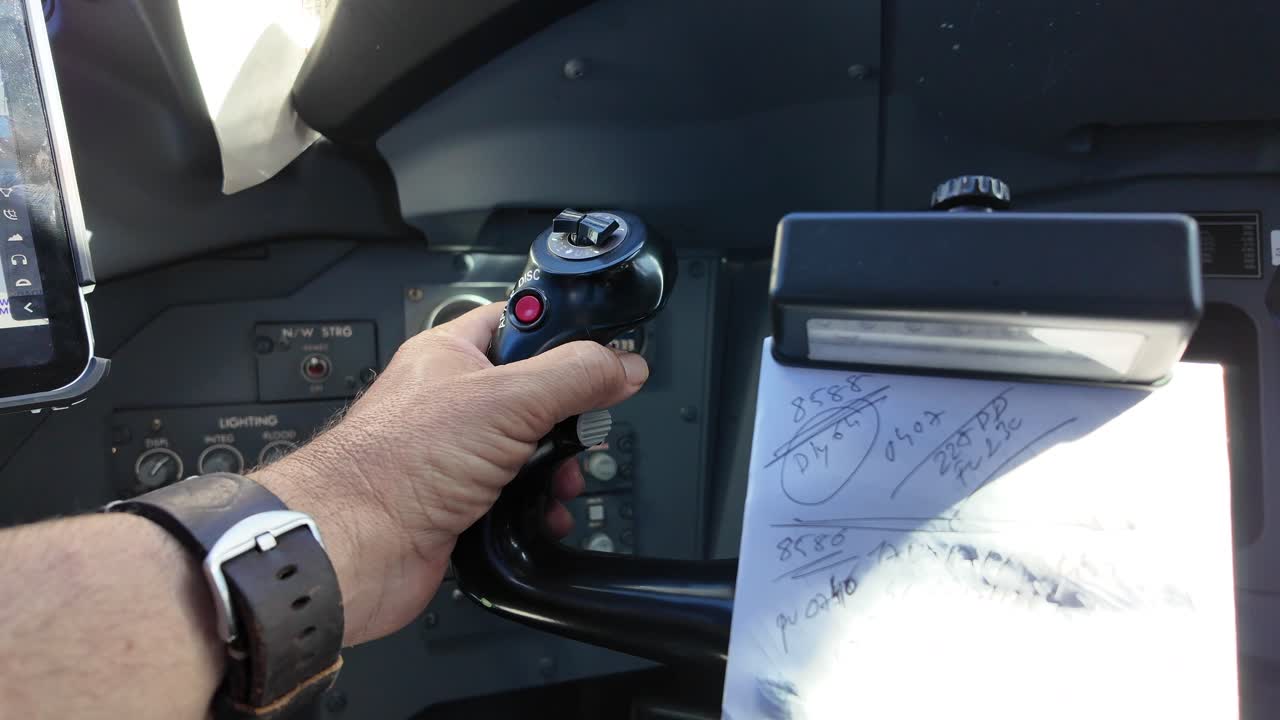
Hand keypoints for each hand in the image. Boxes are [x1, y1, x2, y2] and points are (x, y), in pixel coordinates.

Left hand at [250, 303, 647, 644]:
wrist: (354, 547)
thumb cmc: (395, 464)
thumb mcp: (506, 400)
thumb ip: (574, 375)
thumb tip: (623, 363)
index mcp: (453, 353)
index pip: (521, 321)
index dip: (564, 330)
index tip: (604, 348)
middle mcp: (453, 400)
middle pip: (535, 392)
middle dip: (569, 416)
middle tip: (584, 427)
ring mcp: (456, 453)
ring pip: (529, 449)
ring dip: (557, 468)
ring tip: (564, 479)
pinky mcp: (460, 502)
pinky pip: (516, 496)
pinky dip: (538, 506)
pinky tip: (545, 512)